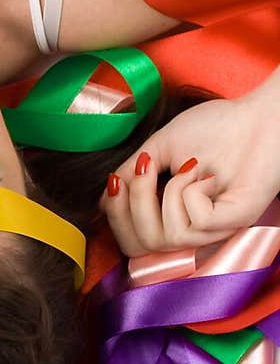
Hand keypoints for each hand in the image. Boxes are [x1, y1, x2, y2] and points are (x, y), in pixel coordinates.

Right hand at [99, 92, 279, 255]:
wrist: (259, 115)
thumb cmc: (216, 128)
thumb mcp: (159, 149)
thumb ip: (131, 174)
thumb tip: (105, 197)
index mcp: (176, 218)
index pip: (131, 244)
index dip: (115, 217)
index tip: (116, 182)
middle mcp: (194, 232)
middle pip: (141, 248)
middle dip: (132, 205)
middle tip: (146, 170)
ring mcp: (215, 230)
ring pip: (167, 238)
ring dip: (168, 193)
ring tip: (189, 167)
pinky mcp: (234, 222)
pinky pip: (195, 223)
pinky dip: (193, 192)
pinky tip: (210, 176)